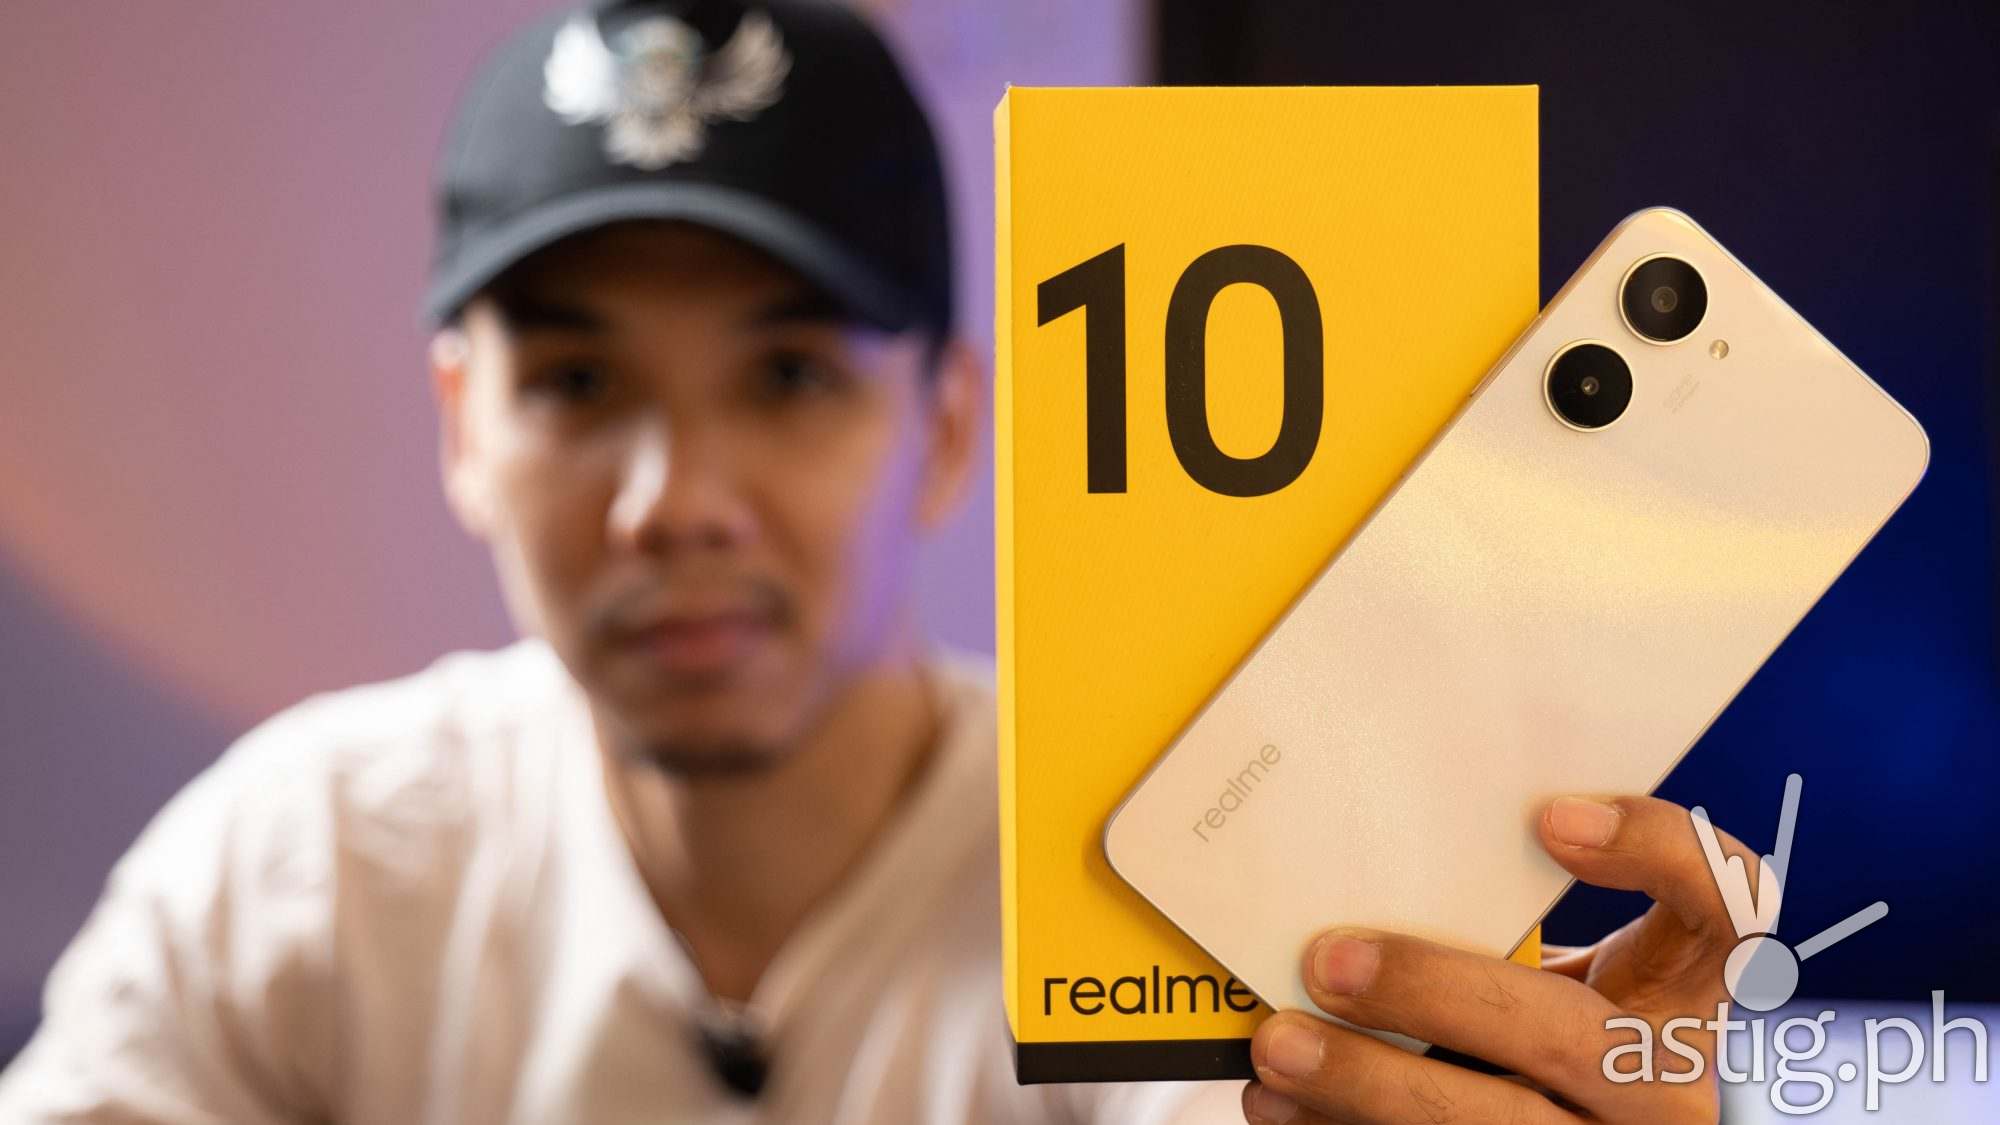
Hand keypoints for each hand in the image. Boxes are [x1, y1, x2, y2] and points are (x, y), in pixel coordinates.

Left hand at [1241, 794, 1762, 1123]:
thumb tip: (1343, 873)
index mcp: (1679, 995)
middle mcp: (1666, 1083)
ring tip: (1279, 1046)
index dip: (1658, 854)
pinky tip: (1279, 1114)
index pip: (1724, 909)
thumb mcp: (1547, 983)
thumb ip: (1494, 933)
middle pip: (1573, 1039)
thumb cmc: (1529, 1040)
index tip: (1551, 818)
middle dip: (1435, 993)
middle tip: (1329, 959)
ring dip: (1371, 1087)